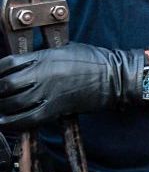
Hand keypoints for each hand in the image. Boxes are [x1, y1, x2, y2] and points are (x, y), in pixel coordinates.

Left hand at [0, 43, 142, 129]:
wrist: (113, 78)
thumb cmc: (93, 60)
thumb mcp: (64, 49)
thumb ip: (42, 55)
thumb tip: (27, 63)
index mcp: (43, 57)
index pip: (7, 64)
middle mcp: (41, 75)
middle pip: (5, 85)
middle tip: (0, 94)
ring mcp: (47, 93)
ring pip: (12, 103)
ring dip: (2, 106)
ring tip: (1, 107)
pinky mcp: (55, 109)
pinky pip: (27, 118)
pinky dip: (12, 122)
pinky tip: (5, 121)